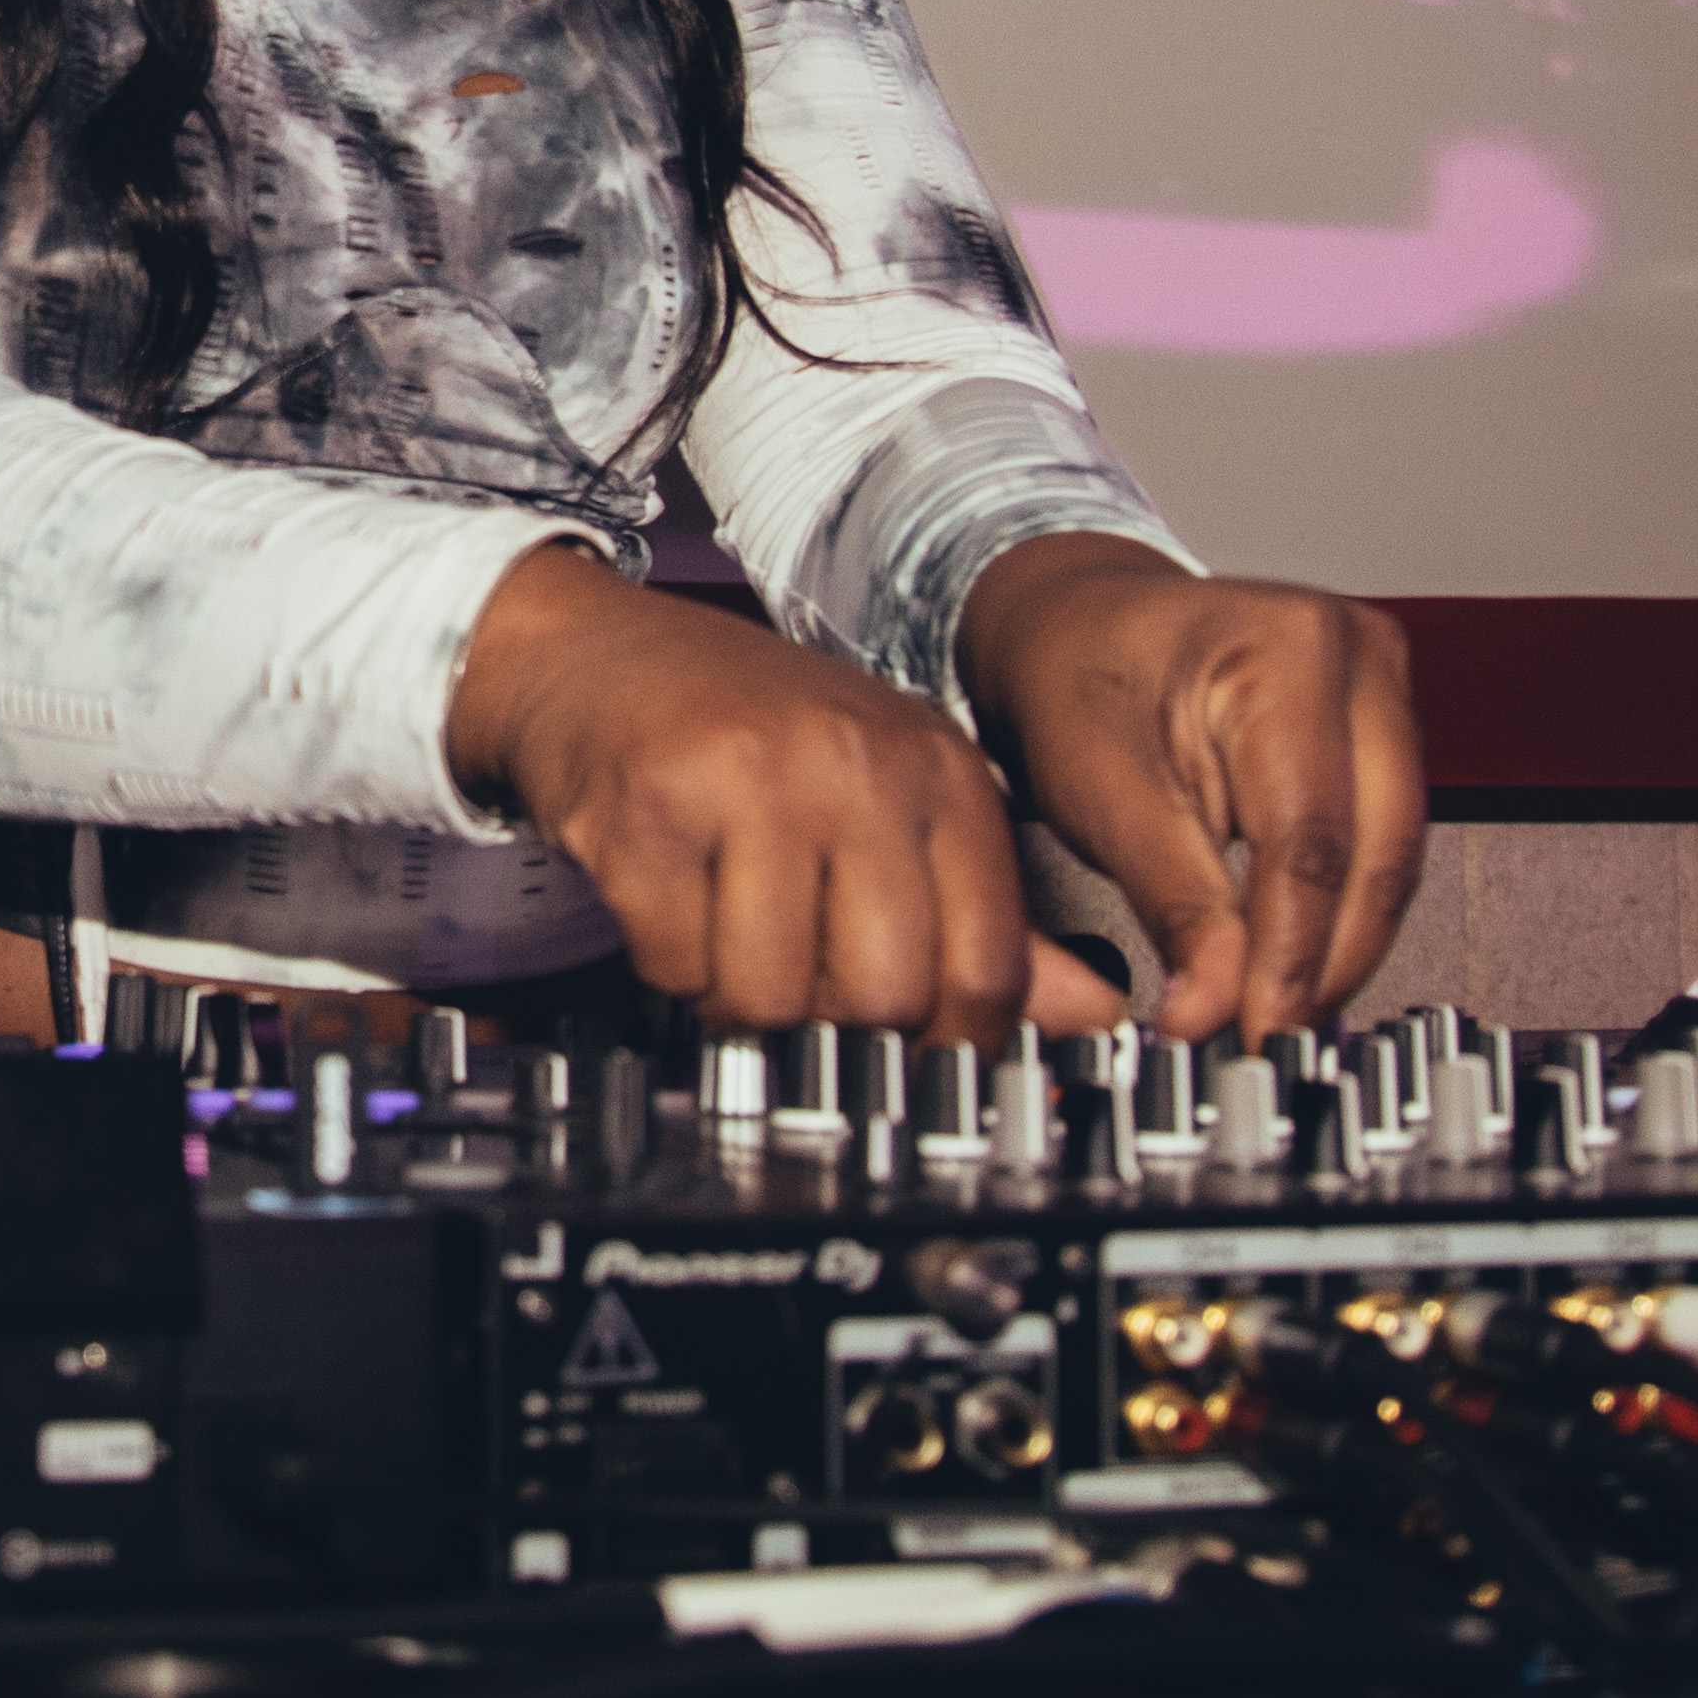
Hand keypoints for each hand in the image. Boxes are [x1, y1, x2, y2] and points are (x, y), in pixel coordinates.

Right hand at [446, 548, 1126, 1042]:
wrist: (595, 651)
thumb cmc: (747, 730)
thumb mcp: (889, 801)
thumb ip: (990, 916)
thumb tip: (1101, 1016)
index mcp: (937, 768)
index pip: (986, 967)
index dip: (945, 1039)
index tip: (907, 1046)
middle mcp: (855, 764)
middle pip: (883, 996)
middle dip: (830, 1019)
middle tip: (797, 971)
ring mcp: (750, 779)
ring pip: (773, 995)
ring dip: (739, 995)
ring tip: (728, 928)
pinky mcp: (649, 805)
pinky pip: (675, 964)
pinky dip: (668, 962)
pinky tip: (670, 898)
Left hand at [959, 536, 1424, 1045]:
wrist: (1071, 624)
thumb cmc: (1074, 677)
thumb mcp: (1099, 789)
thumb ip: (1172, 903)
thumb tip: (1215, 1010)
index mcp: (1288, 646)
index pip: (1311, 838)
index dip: (1290, 954)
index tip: (1255, 1030)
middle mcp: (1359, 657)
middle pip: (1375, 853)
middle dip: (1324, 963)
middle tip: (1268, 1041)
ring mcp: (1384, 690)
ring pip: (1391, 858)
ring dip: (1339, 948)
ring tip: (1277, 1017)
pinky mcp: (1382, 731)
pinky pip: (1380, 843)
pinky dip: (1340, 911)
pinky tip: (1296, 967)